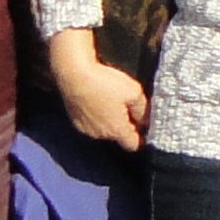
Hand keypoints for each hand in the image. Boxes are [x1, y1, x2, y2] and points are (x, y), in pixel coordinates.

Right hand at [45, 30, 146, 151]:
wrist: (74, 74)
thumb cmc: (104, 82)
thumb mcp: (134, 91)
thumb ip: (143, 109)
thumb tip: (145, 120)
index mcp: (116, 130)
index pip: (133, 145)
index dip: (140, 137)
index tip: (143, 128)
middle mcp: (100, 135)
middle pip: (118, 136)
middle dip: (124, 124)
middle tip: (126, 105)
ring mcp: (86, 129)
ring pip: (104, 129)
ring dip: (109, 120)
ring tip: (109, 100)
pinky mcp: (75, 121)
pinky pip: (91, 123)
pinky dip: (95, 116)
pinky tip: (96, 100)